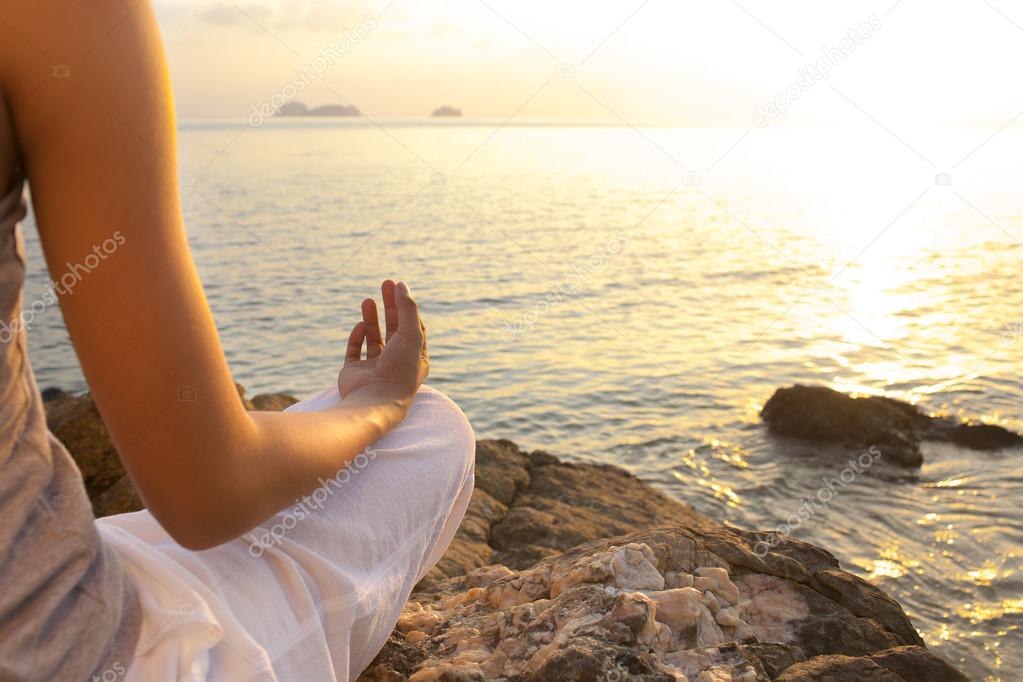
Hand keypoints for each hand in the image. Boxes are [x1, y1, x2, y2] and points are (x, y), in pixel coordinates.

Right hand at [338, 280, 428, 409]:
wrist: (374, 400)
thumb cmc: (400, 369)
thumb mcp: (410, 334)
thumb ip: (407, 309)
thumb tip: (401, 285)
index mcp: (415, 359)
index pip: (414, 328)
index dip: (408, 308)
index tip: (400, 289)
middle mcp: (396, 364)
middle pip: (394, 329)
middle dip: (390, 307)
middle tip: (384, 283)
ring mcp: (374, 369)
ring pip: (374, 338)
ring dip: (371, 319)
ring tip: (367, 300)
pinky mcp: (355, 373)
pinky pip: (355, 350)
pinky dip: (357, 336)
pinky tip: (360, 325)